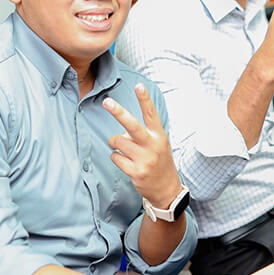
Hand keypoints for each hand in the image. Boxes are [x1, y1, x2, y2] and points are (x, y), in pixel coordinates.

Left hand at [104, 84, 181, 208]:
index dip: (145, 99)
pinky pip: (116, 157)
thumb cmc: (159, 161)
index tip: (139, 86)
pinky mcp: (136, 172)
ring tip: (123, 148)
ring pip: (118, 142)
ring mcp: (144, 159)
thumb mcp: (158, 144)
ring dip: (115, 143)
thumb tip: (122, 132)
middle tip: (107, 102)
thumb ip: (142, 134)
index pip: (151, 114)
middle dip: (118, 112)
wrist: (167, 189)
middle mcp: (153, 145)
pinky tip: (125, 162)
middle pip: (132, 125)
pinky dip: (116, 157)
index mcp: (159, 135)